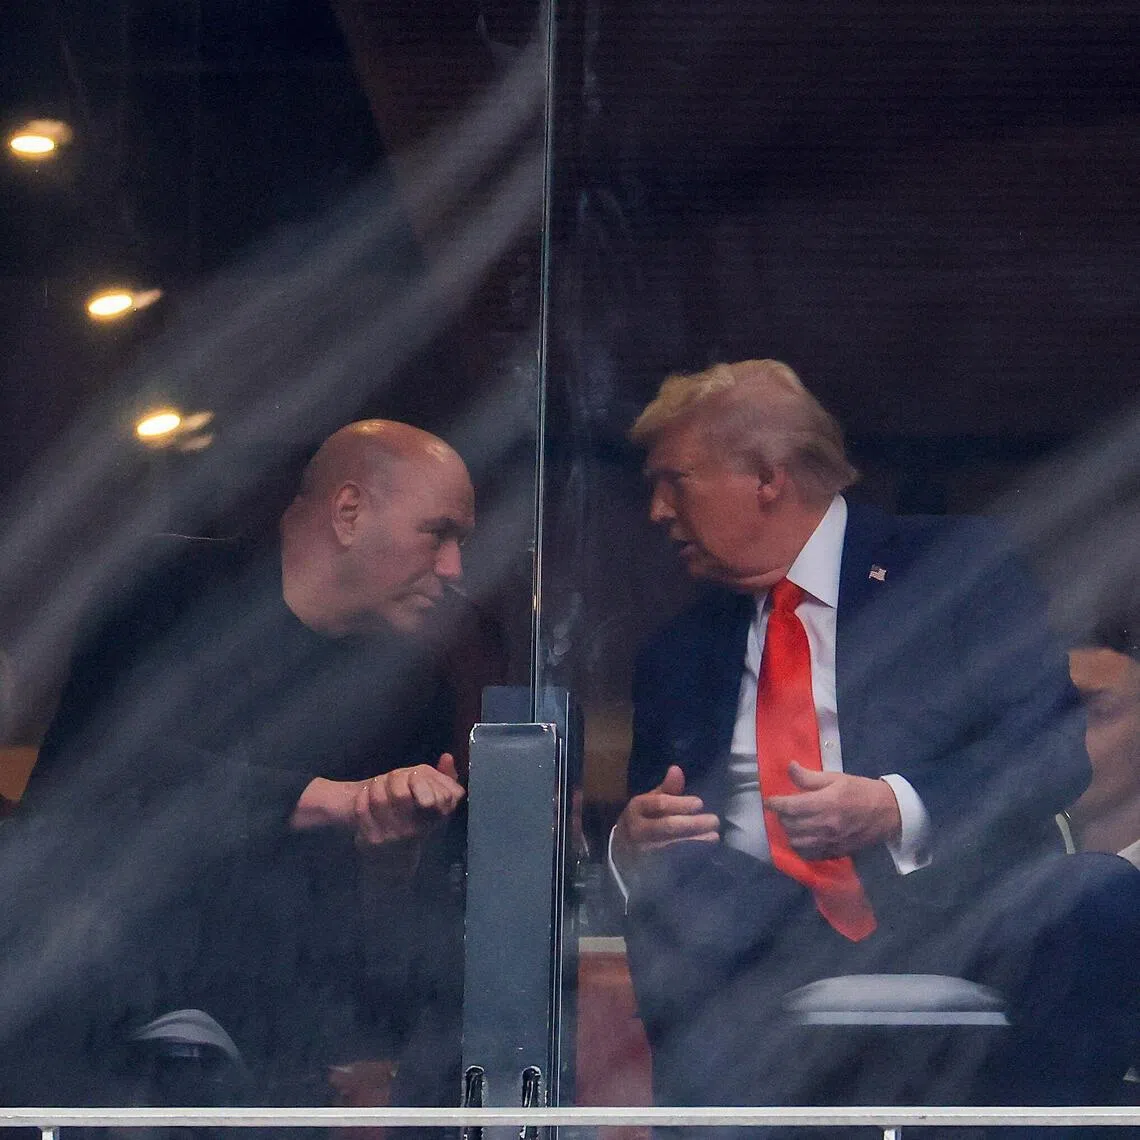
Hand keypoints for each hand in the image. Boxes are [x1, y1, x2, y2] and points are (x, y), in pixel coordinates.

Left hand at [353, 753, 464, 846]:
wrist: (395, 862)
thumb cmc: (420, 825)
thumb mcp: (440, 806)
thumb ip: (447, 779)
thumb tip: (447, 756)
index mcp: (430, 821)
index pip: (426, 796)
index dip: (416, 780)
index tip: (412, 774)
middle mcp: (410, 831)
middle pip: (400, 794)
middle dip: (394, 779)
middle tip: (391, 775)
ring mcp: (388, 837)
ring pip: (379, 799)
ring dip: (377, 785)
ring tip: (378, 782)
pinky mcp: (368, 839)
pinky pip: (362, 809)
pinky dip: (363, 796)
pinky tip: (366, 793)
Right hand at [612, 765, 719, 869]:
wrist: (621, 853)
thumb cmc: (641, 821)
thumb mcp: (648, 804)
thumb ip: (666, 789)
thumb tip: (677, 769)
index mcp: (636, 809)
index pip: (659, 804)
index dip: (680, 803)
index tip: (700, 803)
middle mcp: (638, 830)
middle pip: (667, 826)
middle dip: (692, 824)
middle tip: (714, 821)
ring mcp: (644, 850)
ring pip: (672, 846)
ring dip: (696, 842)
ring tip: (714, 837)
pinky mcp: (651, 867)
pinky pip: (674, 862)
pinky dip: (691, 856)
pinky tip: (705, 852)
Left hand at [764, 762, 900, 860]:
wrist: (888, 813)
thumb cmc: (861, 791)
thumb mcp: (836, 778)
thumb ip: (810, 777)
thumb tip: (790, 767)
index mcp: (825, 803)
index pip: (790, 807)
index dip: (775, 803)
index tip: (769, 800)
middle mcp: (825, 825)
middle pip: (790, 825)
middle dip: (781, 816)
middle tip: (783, 808)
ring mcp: (830, 841)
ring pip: (796, 842)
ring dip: (789, 832)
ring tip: (792, 822)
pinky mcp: (835, 852)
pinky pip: (809, 854)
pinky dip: (800, 846)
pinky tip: (802, 837)